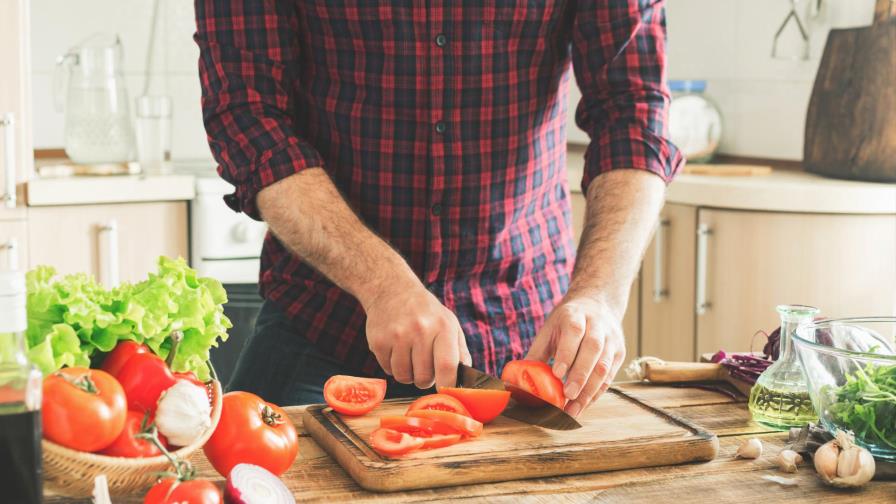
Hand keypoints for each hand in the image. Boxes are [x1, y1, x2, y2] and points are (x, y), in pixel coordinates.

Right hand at [362, 279, 471, 388]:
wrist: (392, 290)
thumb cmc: (427, 312)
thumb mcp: (450, 324)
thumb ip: (460, 352)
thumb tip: (464, 381)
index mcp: (443, 327)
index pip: (447, 367)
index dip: (447, 385)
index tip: (444, 389)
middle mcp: (420, 330)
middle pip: (423, 378)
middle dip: (425, 380)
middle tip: (424, 367)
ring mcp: (397, 336)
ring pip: (404, 377)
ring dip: (408, 374)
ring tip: (410, 357)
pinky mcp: (378, 341)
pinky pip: (387, 370)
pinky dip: (393, 366)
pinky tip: (396, 350)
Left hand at [526, 296, 625, 416]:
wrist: (596, 304)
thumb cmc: (567, 321)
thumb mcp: (549, 329)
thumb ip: (536, 352)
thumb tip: (518, 378)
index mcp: (576, 315)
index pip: (574, 332)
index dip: (567, 354)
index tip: (557, 374)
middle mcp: (597, 325)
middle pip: (593, 349)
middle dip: (580, 375)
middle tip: (567, 396)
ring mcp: (611, 339)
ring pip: (605, 365)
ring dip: (590, 390)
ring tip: (574, 409)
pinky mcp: (619, 352)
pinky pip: (610, 375)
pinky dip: (597, 392)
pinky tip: (584, 404)